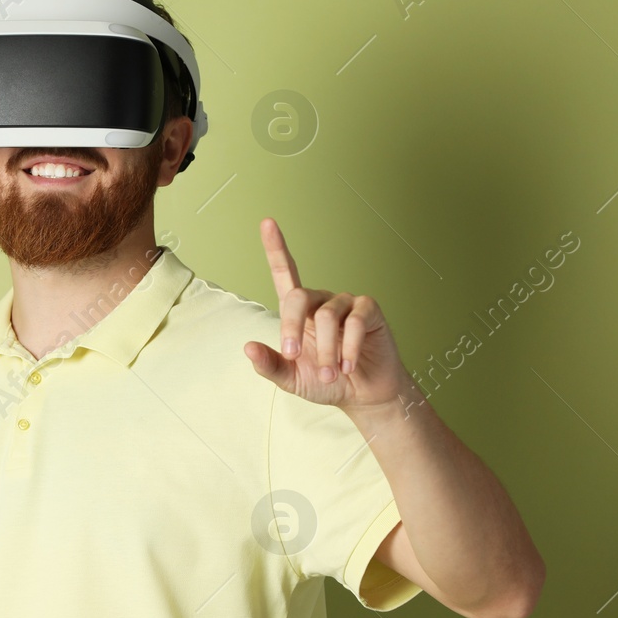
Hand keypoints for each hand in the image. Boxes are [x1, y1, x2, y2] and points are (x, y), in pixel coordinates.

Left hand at [243, 217, 405, 411]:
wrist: (363, 395)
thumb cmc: (326, 382)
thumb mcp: (292, 379)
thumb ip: (270, 365)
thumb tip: (248, 348)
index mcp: (299, 311)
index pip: (285, 272)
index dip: (275, 247)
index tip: (267, 222)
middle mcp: (321, 301)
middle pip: (298, 297)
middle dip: (292, 328)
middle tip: (294, 357)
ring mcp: (346, 303)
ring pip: (328, 317)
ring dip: (326, 351)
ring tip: (331, 374)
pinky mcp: (369, 310)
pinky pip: (356, 323)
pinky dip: (348, 349)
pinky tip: (348, 367)